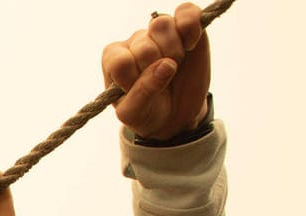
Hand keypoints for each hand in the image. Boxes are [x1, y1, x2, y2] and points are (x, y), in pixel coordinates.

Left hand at [104, 4, 208, 141]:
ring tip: (176, 62)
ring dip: (174, 49)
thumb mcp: (134, 113)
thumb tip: (166, 64)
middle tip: (164, 79)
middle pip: (144, 45)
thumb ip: (142, 92)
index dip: (137, 79)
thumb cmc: (147, 112)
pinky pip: (186, 11)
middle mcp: (134, 42)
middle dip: (158, 68)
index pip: (121, 61)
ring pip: (161, 24)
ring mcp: (158, 32)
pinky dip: (192, 25)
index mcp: (114, 60)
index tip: (144, 90)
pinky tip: (191, 44)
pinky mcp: (184, 26)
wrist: (174, 114)